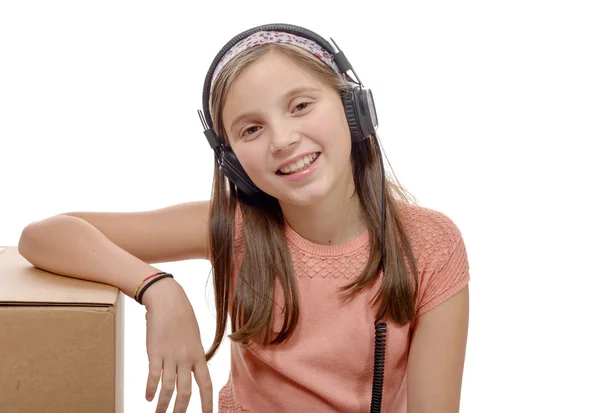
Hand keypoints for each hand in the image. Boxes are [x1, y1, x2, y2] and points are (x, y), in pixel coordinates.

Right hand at [142, 278, 212, 412]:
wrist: (168, 300)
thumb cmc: (181, 317)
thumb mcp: (193, 337)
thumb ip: (193, 354)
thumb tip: (191, 369)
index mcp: (198, 355)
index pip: (205, 383)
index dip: (207, 401)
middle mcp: (186, 358)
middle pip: (186, 391)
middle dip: (181, 409)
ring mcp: (170, 356)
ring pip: (168, 387)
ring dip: (163, 404)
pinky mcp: (155, 352)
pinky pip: (153, 375)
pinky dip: (151, 389)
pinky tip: (148, 397)